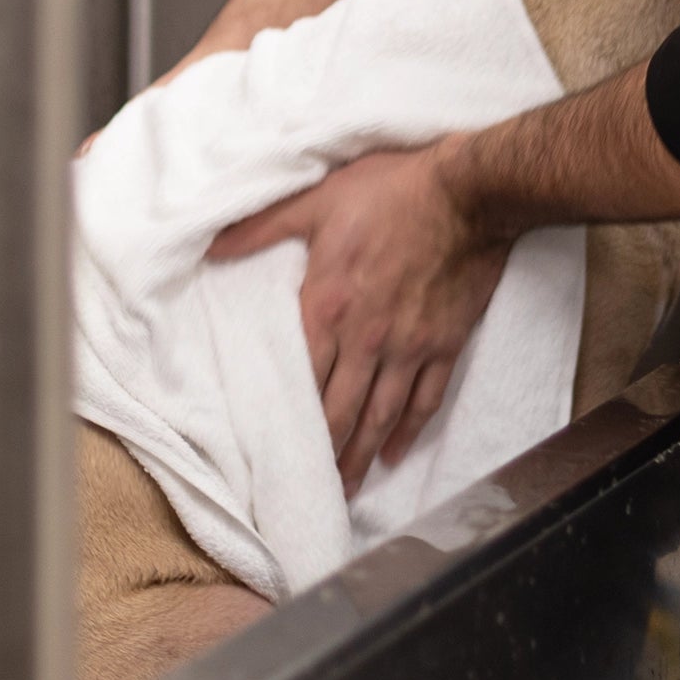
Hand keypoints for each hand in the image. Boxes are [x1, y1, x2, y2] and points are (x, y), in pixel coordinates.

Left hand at [208, 141, 508, 495]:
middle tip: (308, 488)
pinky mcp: (445, 343)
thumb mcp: (318, 199)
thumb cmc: (392, 190)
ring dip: (360, 456)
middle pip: (338, 411)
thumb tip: (212, 245)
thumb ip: (263, 226)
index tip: (271, 451)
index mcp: (328, 306)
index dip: (286, 420)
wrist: (467, 192)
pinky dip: (409, 431)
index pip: (300, 379)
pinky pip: (425, 399)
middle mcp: (366, 338)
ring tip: (346, 489)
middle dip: (322, 454)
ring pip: (380, 415)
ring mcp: (409, 346)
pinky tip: (395, 452)